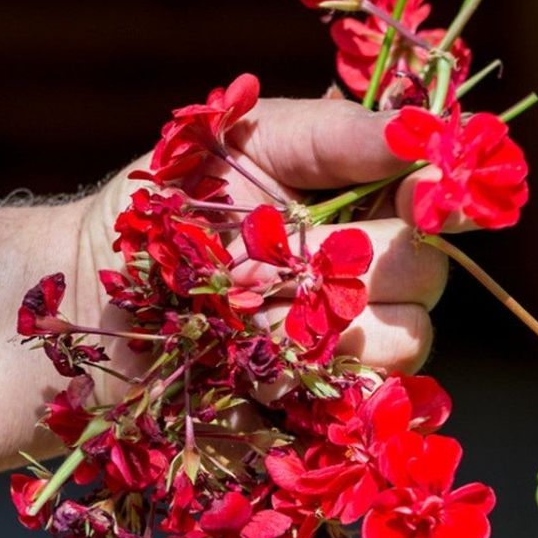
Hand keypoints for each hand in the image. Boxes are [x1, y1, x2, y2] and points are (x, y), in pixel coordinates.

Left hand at [74, 97, 449, 399]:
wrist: (94, 295)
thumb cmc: (168, 201)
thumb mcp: (244, 141)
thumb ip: (337, 133)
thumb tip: (426, 131)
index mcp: (365, 205)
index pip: (438, 201)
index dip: (444, 200)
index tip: (425, 198)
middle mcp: (371, 276)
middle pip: (428, 275)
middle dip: (362, 261)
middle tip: (285, 253)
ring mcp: (353, 346)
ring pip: (405, 342)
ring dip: (322, 323)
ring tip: (247, 308)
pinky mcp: (323, 406)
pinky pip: (356, 401)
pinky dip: (304, 381)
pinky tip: (250, 362)